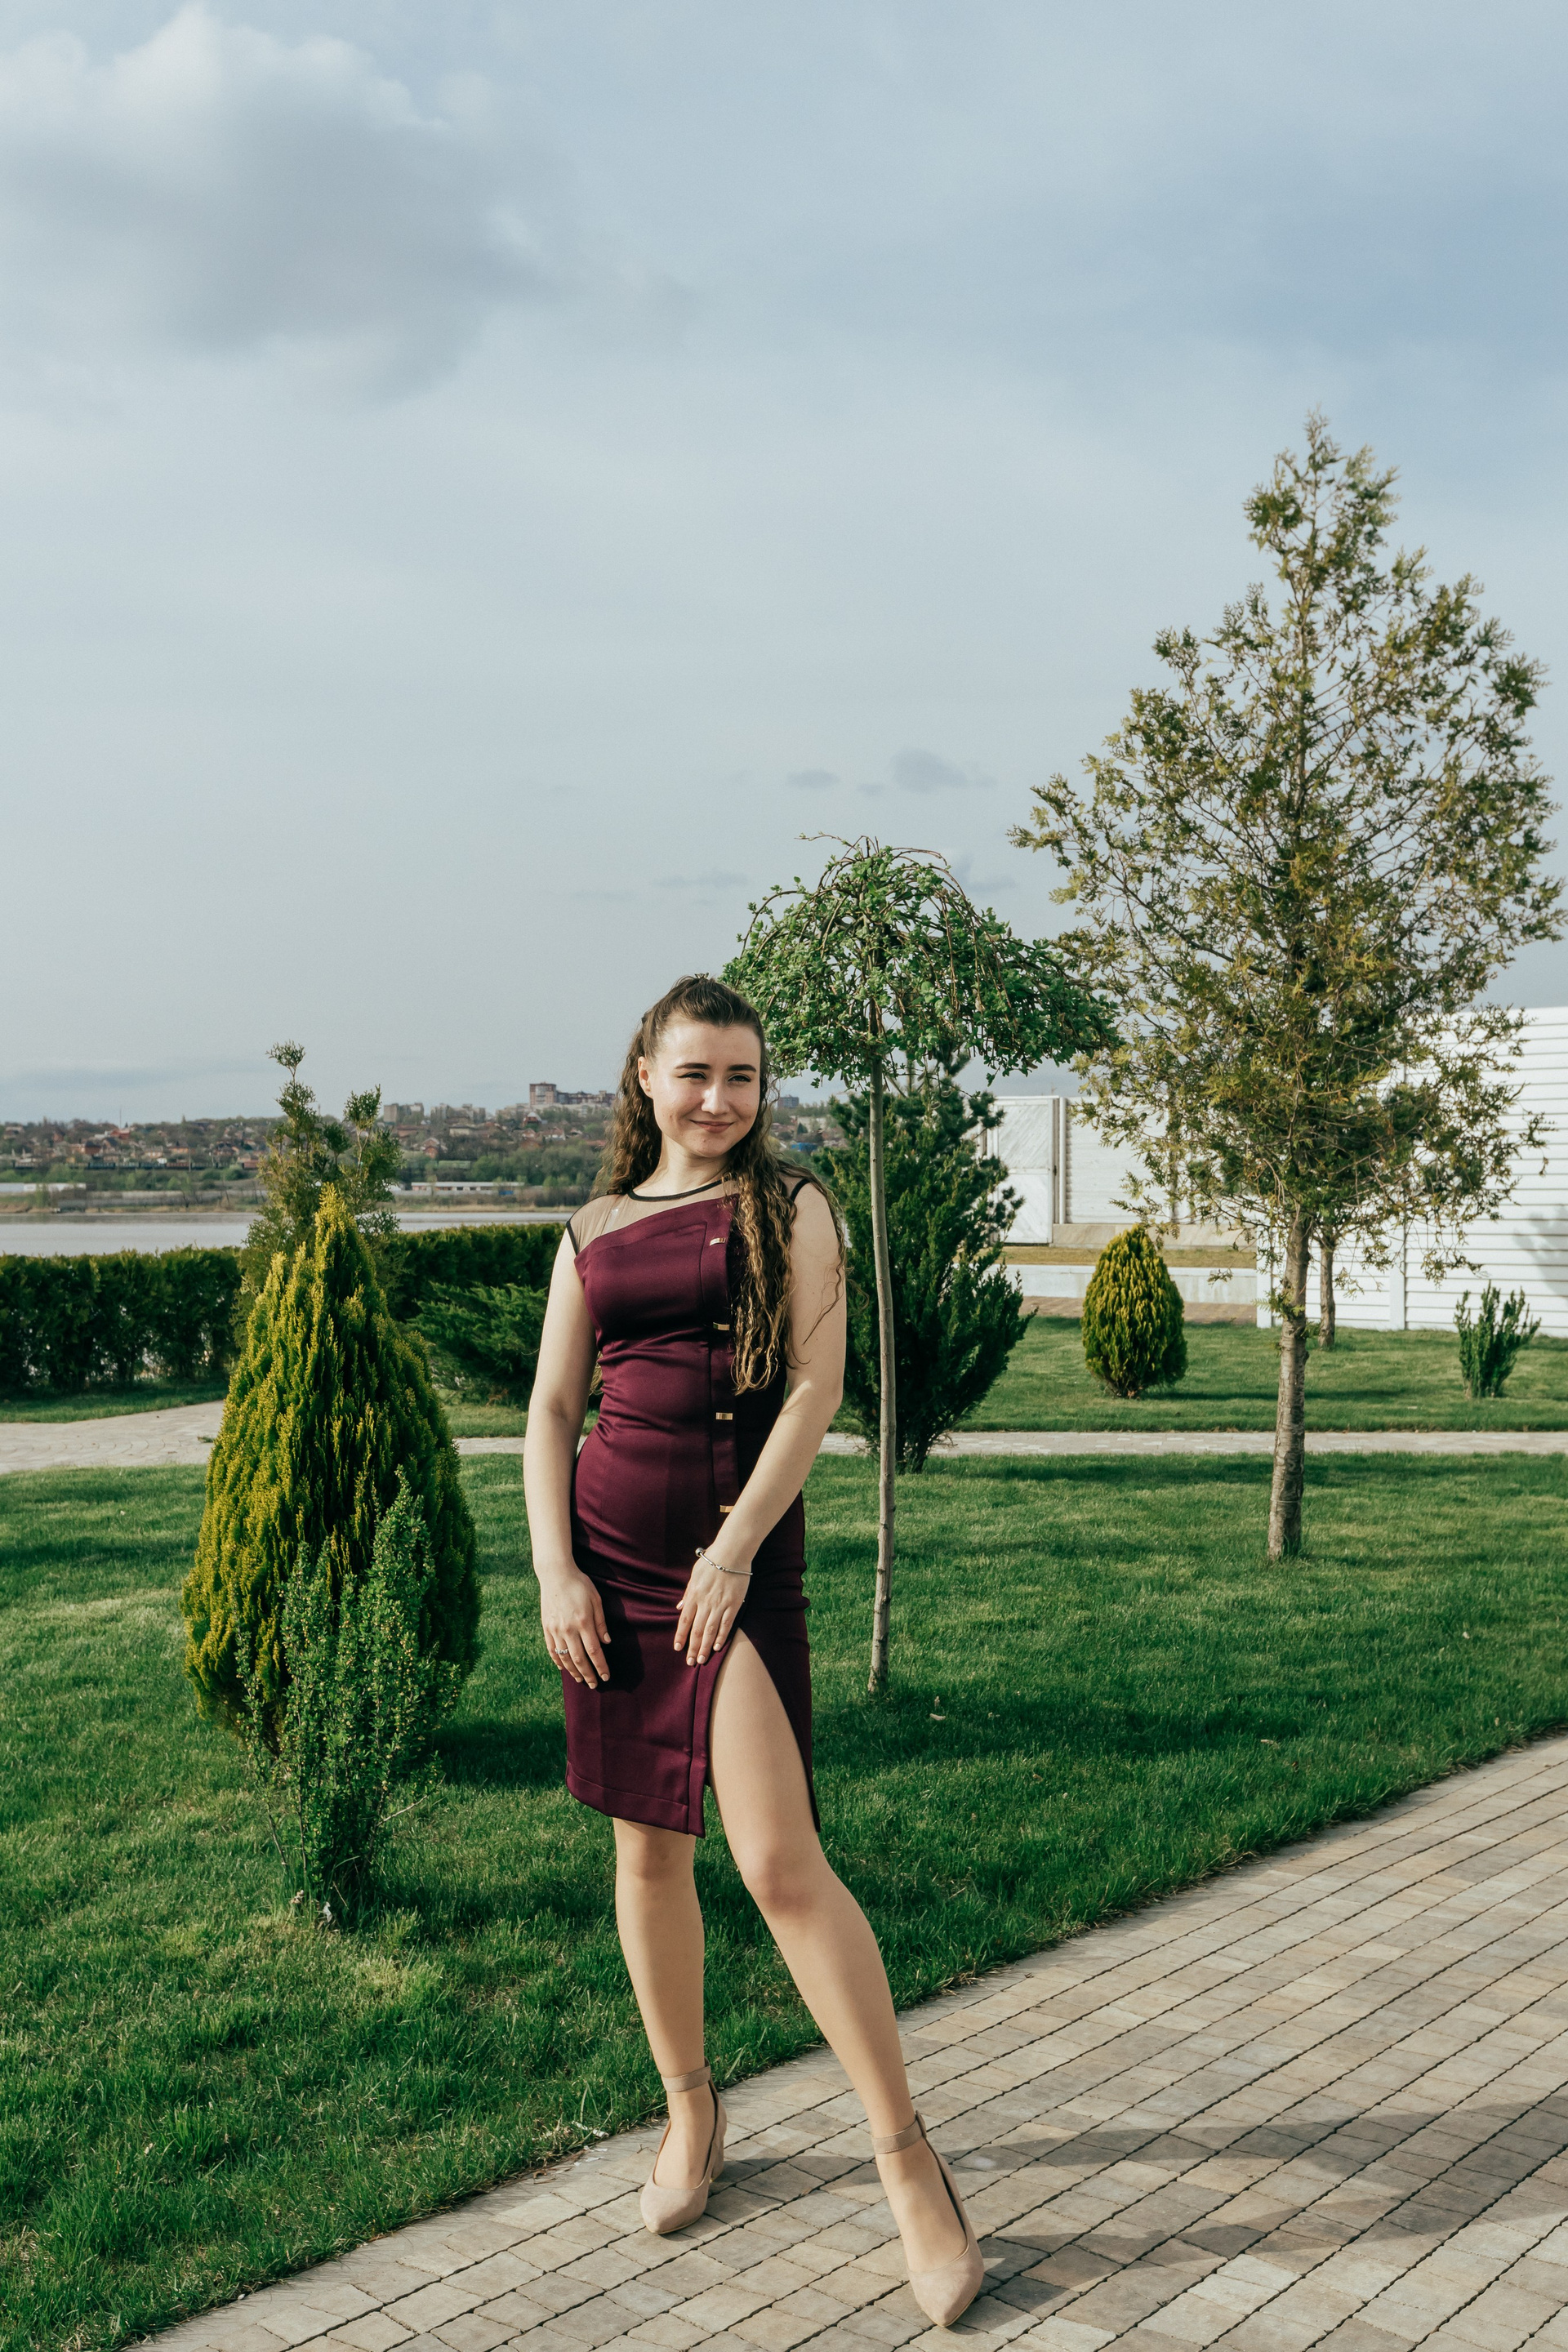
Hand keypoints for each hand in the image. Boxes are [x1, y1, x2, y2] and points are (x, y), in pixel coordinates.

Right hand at [538, 1564, 610, 1686]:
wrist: (555, 1574)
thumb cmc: (580, 1584)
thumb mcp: (596, 1599)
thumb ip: (601, 1622)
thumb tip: (606, 1642)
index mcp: (583, 1622)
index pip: (594, 1651)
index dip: (600, 1666)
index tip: (606, 1676)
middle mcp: (568, 1629)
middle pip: (579, 1659)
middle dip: (588, 1674)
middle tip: (595, 1685)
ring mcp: (555, 1629)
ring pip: (564, 1658)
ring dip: (574, 1671)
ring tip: (581, 1680)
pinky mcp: (546, 1627)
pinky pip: (552, 1650)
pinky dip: (558, 1661)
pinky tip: (563, 1668)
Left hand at [674, 1547, 751, 1666]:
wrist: (733, 1551)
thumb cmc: (712, 1560)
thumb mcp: (694, 1574)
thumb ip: (688, 1592)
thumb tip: (680, 1607)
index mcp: (694, 1595)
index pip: (684, 1620)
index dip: (680, 1636)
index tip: (677, 1648)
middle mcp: (705, 1602)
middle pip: (697, 1630)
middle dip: (692, 1647)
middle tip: (689, 1662)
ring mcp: (720, 1604)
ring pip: (711, 1630)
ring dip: (705, 1647)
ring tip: (701, 1659)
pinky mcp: (734, 1604)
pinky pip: (727, 1624)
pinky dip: (722, 1636)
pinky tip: (717, 1647)